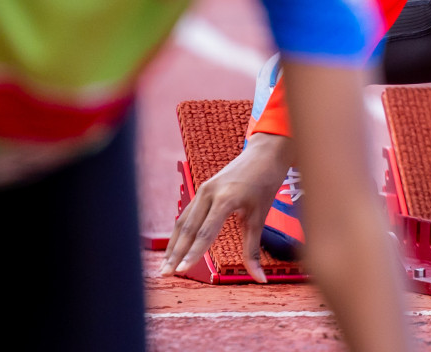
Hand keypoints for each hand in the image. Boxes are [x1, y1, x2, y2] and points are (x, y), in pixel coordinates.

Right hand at [161, 131, 292, 283]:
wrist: (265, 153)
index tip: (182, 271)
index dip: (193, 253)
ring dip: (174, 244)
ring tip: (165, 266)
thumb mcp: (261, 216)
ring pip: (183, 221)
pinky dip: (179, 233)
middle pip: (188, 228)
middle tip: (165, 274)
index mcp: (226, 198)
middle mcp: (209, 193)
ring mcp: (203, 190)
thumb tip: (260, 278)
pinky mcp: (201, 190)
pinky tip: (174, 247)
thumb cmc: (265, 183)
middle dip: (175, 253)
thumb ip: (254, 249)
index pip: (205, 232)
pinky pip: (187, 214)